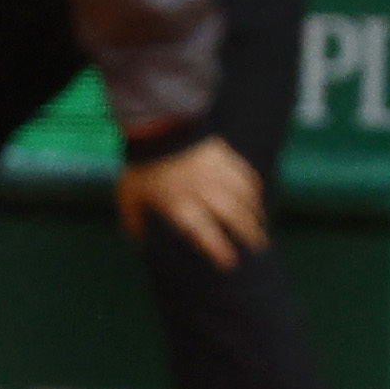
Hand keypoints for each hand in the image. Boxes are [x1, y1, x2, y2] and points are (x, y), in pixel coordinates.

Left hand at [117, 138, 267, 267]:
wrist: (151, 126)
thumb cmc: (139, 167)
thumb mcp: (129, 197)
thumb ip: (135, 222)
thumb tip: (141, 243)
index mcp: (177, 202)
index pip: (202, 231)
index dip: (217, 248)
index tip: (229, 262)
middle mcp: (200, 188)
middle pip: (232, 214)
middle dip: (248, 233)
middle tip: (258, 247)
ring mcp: (215, 171)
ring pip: (244, 196)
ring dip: (254, 213)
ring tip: (260, 226)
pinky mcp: (224, 154)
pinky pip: (246, 174)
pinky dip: (255, 189)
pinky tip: (258, 199)